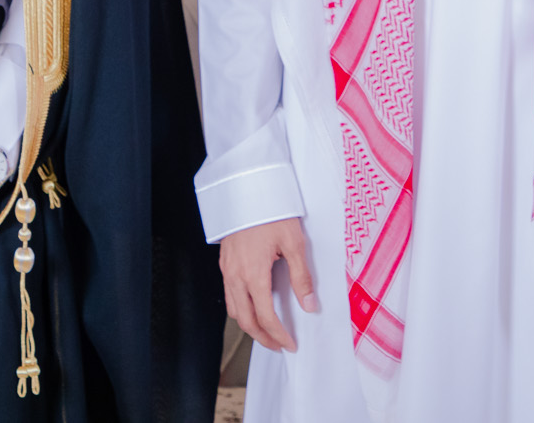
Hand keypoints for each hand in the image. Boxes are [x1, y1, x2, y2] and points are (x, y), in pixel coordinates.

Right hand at [219, 217, 316, 351]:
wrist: (248, 189)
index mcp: (253, 274)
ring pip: (233, 310)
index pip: (265, 316)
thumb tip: (309, 305)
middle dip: (262, 337)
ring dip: (249, 325)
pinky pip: (228, 294)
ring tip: (267, 330)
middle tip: (278, 345)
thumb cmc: (271, 211)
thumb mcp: (294, 242)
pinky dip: (240, 308)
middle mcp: (235, 275)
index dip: (279, 335)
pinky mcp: (224, 262)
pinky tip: (253, 305)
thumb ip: (301, 277)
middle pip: (245, 320)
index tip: (290, 344)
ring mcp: (227, 269)